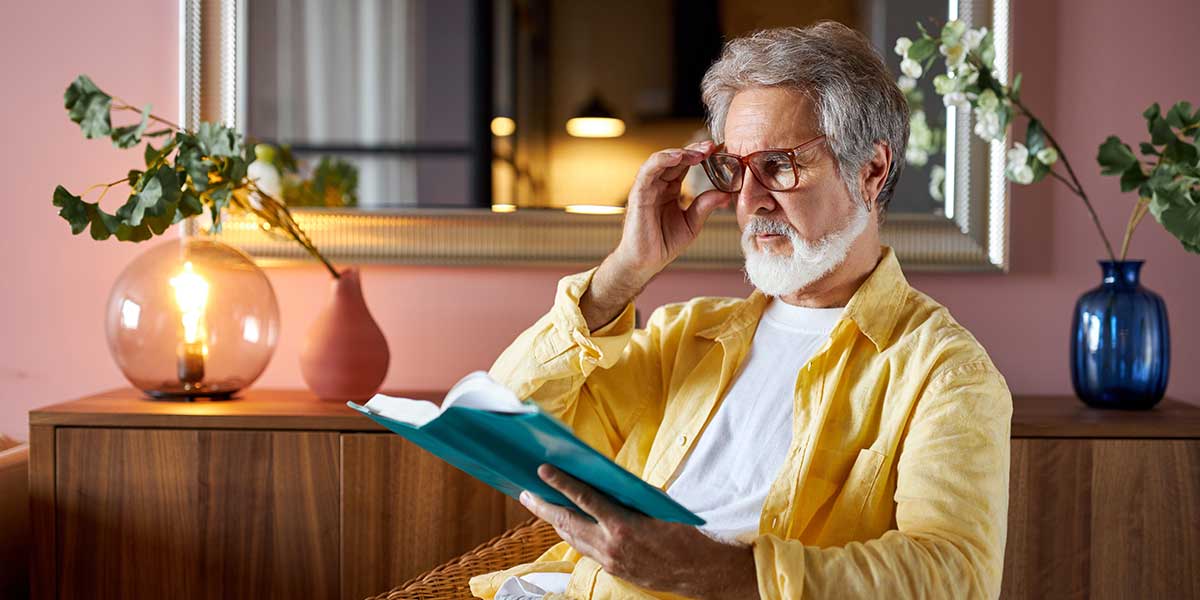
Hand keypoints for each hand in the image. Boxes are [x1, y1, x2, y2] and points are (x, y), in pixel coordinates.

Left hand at [519, 464, 758, 599]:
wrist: (700, 571)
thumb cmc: (684, 533)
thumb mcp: (656, 506)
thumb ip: (627, 496)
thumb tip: (604, 483)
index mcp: (623, 526)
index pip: (584, 499)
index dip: (561, 483)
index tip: (543, 470)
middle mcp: (610, 545)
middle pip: (567, 522)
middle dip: (543, 506)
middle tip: (526, 493)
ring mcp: (609, 560)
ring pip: (572, 537)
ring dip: (554, 520)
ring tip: (539, 505)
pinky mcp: (612, 569)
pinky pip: (585, 549)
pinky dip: (572, 534)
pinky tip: (566, 524)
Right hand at [611, 141, 733, 282]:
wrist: (645, 263)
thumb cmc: (664, 243)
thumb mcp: (692, 223)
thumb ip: (705, 205)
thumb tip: (727, 194)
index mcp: (670, 190)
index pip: (685, 166)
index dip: (701, 156)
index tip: (719, 150)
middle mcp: (658, 185)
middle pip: (676, 159)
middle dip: (694, 150)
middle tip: (712, 146)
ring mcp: (648, 187)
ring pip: (662, 160)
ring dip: (681, 152)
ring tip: (699, 151)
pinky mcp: (638, 193)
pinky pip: (649, 170)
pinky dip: (663, 160)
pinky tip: (678, 157)